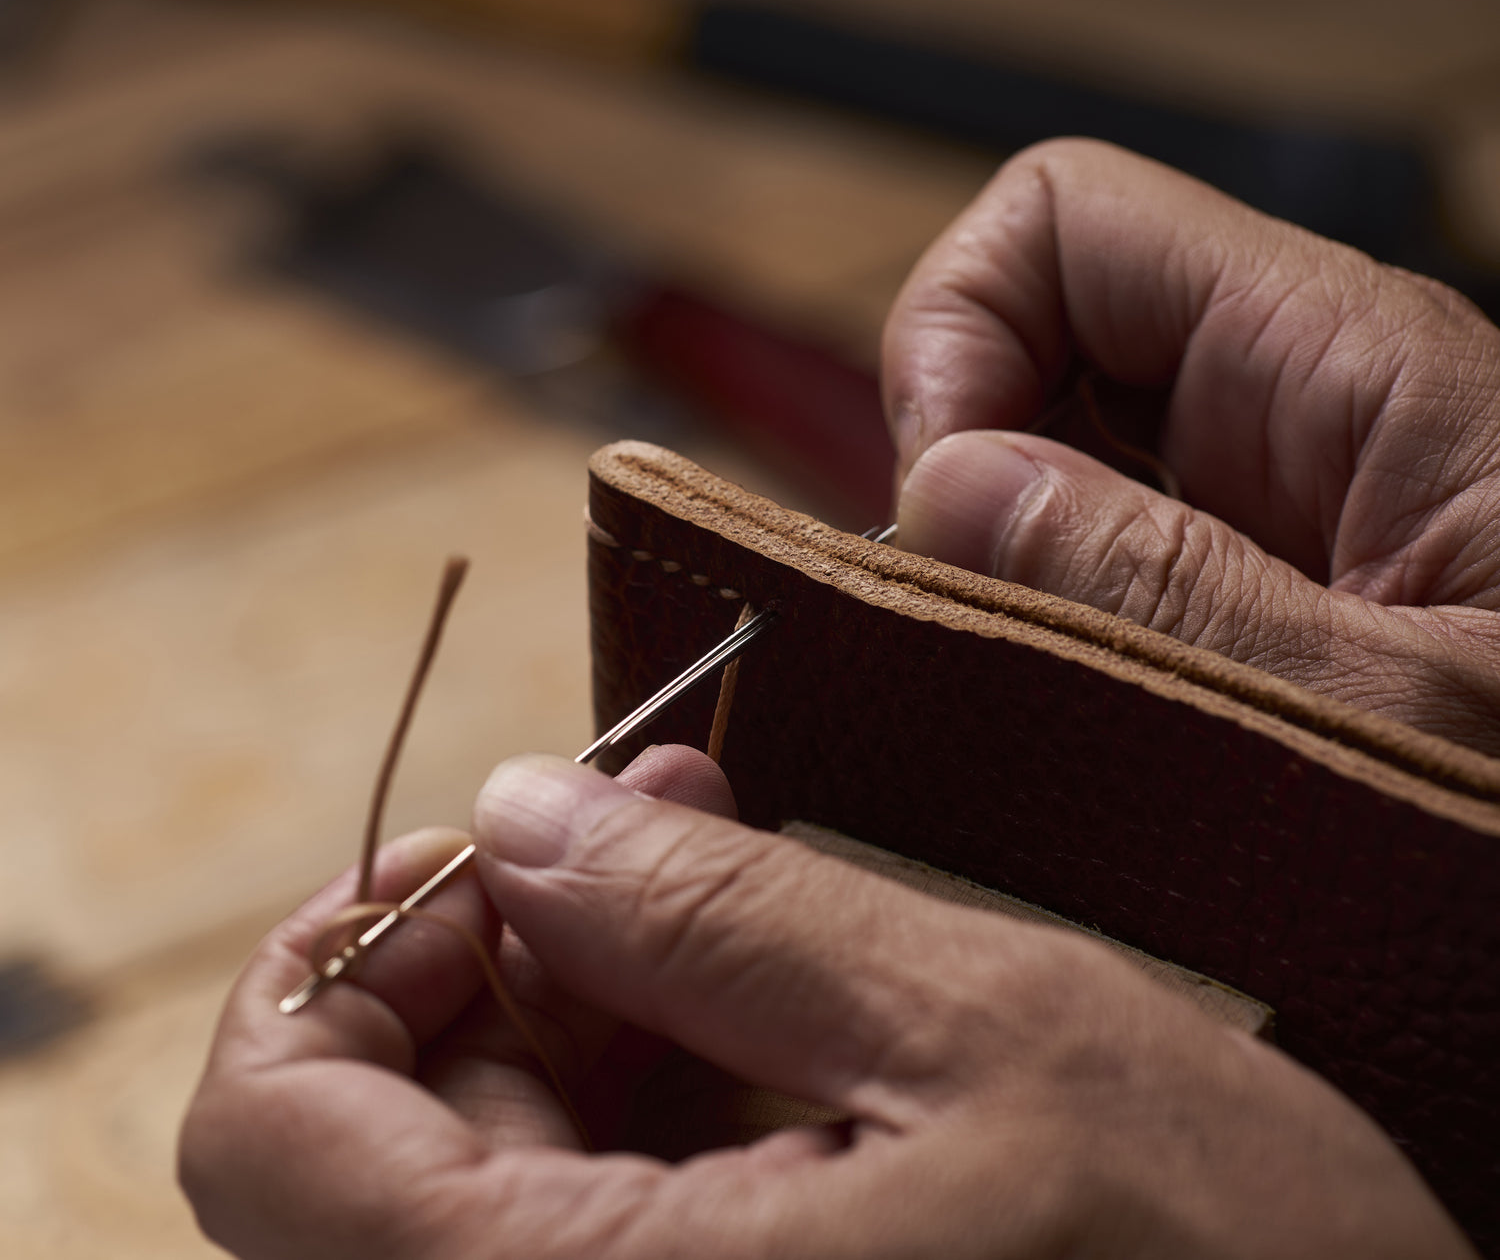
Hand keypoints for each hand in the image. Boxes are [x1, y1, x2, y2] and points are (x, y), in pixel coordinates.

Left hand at [180, 746, 1470, 1257]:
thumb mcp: (986, 1039)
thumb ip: (724, 918)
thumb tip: (520, 816)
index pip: (270, 1144)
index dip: (341, 960)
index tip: (483, 855)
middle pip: (386, 1148)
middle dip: (511, 950)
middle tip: (654, 814)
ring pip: (499, 1176)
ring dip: (597, 998)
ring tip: (732, 868)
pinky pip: (609, 1219)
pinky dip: (659, 1081)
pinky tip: (767, 983)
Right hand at [883, 139, 1499, 754]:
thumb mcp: (1399, 714)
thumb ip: (1166, 596)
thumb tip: (946, 489)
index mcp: (1341, 366)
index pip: (1063, 223)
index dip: (961, 340)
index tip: (949, 517)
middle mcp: (1285, 416)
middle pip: (1027, 342)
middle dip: (955, 476)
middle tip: (981, 634)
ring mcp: (1252, 513)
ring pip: (1036, 466)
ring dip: (989, 573)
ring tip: (1022, 698)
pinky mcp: (1237, 602)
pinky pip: (1080, 570)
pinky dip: (1031, 637)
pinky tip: (1057, 724)